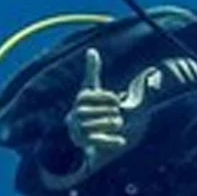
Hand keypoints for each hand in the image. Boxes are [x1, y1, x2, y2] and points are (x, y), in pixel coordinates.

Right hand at [64, 49, 125, 167]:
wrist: (89, 133)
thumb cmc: (93, 107)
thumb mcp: (93, 88)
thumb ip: (92, 71)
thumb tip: (91, 50)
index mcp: (79, 101)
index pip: (87, 97)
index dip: (104, 97)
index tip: (119, 99)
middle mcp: (74, 115)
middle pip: (85, 112)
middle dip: (105, 111)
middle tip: (120, 113)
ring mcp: (77, 131)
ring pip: (88, 127)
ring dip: (105, 124)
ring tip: (120, 123)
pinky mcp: (84, 145)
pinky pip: (94, 143)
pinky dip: (108, 141)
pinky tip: (122, 141)